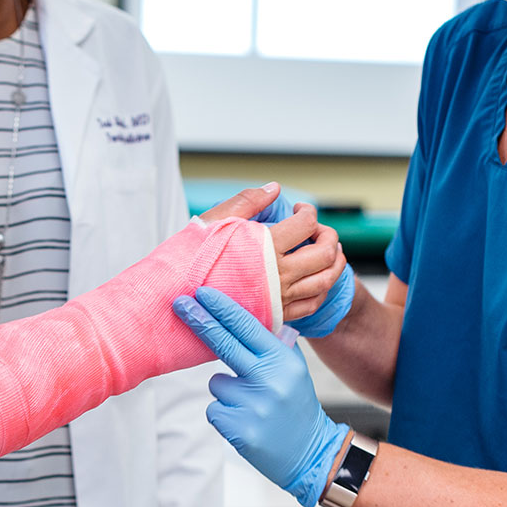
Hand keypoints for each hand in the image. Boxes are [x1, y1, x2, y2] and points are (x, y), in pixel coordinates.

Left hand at [173, 286, 348, 506]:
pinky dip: (224, 414)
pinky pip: (214, 409)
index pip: (247, 326)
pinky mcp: (239, 429)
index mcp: (283, 361)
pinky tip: (246, 421)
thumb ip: (272, 344)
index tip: (202, 292)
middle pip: (224, 344)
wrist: (311, 453)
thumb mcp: (293, 369)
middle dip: (199, 321)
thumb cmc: (295, 405)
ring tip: (252, 405)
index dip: (221, 308)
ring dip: (226, 392)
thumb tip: (238, 315)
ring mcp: (253, 406)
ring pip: (216, 384)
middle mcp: (269, 380)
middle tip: (179, 303)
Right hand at [199, 183, 347, 322]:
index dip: (308, 212)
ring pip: (325, 280)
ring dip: (335, 261)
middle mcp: (278, 276)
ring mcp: (279, 299)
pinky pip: (312, 304)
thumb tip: (275, 189)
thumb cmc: (187, 261)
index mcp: (265, 248)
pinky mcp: (276, 317)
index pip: (305, 224)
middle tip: (317, 230)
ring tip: (328, 250)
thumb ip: (247, 201)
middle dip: (328, 235)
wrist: (172, 300)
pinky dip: (322, 288)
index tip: (300, 210)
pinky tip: (316, 278)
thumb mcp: (213, 222)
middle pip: (324, 252)